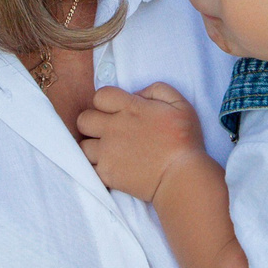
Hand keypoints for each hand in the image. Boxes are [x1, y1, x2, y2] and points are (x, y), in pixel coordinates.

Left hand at [77, 84, 207, 204]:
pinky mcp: (106, 173)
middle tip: (108, 131)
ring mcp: (107, 152)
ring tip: (108, 151)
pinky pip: (87, 167)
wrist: (182, 177)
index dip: (107, 102)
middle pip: (84, 119)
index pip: (100, 96)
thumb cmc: (184, 140)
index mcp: (130, 109)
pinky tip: (109, 166)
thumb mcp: (180, 104)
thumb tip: (137, 94)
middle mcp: (113, 128)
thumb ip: (157, 90)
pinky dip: (95, 167)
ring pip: (82, 145)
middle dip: (94, 122)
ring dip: (93, 147)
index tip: (117, 111)